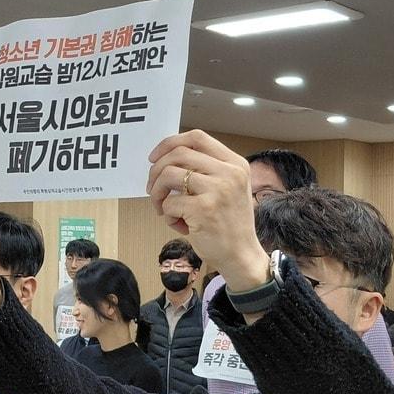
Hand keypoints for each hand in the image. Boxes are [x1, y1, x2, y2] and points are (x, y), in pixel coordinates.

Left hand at [147, 131, 267, 290]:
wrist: (241, 255)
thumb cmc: (229, 223)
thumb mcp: (228, 188)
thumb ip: (206, 171)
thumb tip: (166, 158)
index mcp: (235, 163)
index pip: (197, 138)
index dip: (170, 143)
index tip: (154, 157)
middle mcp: (229, 173)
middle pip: (178, 154)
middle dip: (156, 170)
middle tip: (152, 188)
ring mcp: (218, 190)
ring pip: (169, 175)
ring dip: (157, 192)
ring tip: (162, 207)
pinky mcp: (204, 210)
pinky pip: (169, 203)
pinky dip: (167, 214)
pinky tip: (178, 224)